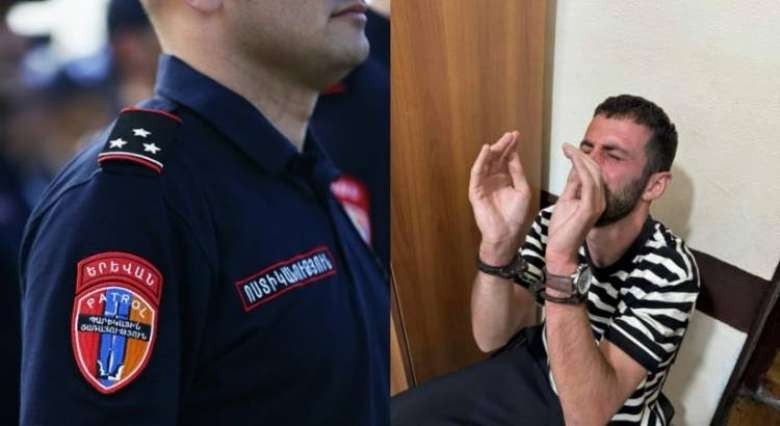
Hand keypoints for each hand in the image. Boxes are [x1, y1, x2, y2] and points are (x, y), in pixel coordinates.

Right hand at [468, 131, 531, 264]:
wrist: (506, 233)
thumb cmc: (515, 215)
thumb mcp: (522, 190)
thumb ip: (518, 173)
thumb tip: (514, 155)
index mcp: (505, 179)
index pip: (507, 159)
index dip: (511, 147)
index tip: (517, 135)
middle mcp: (493, 179)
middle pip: (497, 158)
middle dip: (503, 146)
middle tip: (510, 135)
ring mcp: (484, 184)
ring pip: (487, 163)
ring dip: (493, 150)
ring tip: (501, 140)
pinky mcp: (475, 190)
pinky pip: (477, 173)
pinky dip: (480, 161)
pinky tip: (487, 150)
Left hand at [546, 144, 605, 270]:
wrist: (559, 250)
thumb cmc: (562, 229)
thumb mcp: (566, 200)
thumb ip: (573, 186)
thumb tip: (574, 169)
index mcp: (595, 198)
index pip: (592, 173)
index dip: (582, 159)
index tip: (568, 148)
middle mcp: (600, 199)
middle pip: (595, 170)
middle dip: (582, 155)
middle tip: (567, 146)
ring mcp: (597, 204)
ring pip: (593, 174)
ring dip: (580, 159)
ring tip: (568, 149)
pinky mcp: (590, 208)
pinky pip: (588, 183)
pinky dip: (580, 169)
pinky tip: (572, 160)